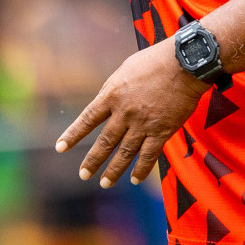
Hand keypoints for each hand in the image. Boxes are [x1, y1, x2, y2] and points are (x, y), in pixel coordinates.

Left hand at [55, 38, 208, 187]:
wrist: (183, 64)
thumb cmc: (154, 61)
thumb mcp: (125, 70)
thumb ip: (113, 90)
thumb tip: (104, 104)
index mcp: (112, 94)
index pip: (87, 119)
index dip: (73, 135)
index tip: (60, 148)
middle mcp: (124, 112)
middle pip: (105, 142)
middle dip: (93, 160)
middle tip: (84, 174)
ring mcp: (143, 124)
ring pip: (125, 153)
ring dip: (114, 170)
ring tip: (105, 183)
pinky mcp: (162, 131)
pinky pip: (149, 155)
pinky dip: (141, 169)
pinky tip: (135, 179)